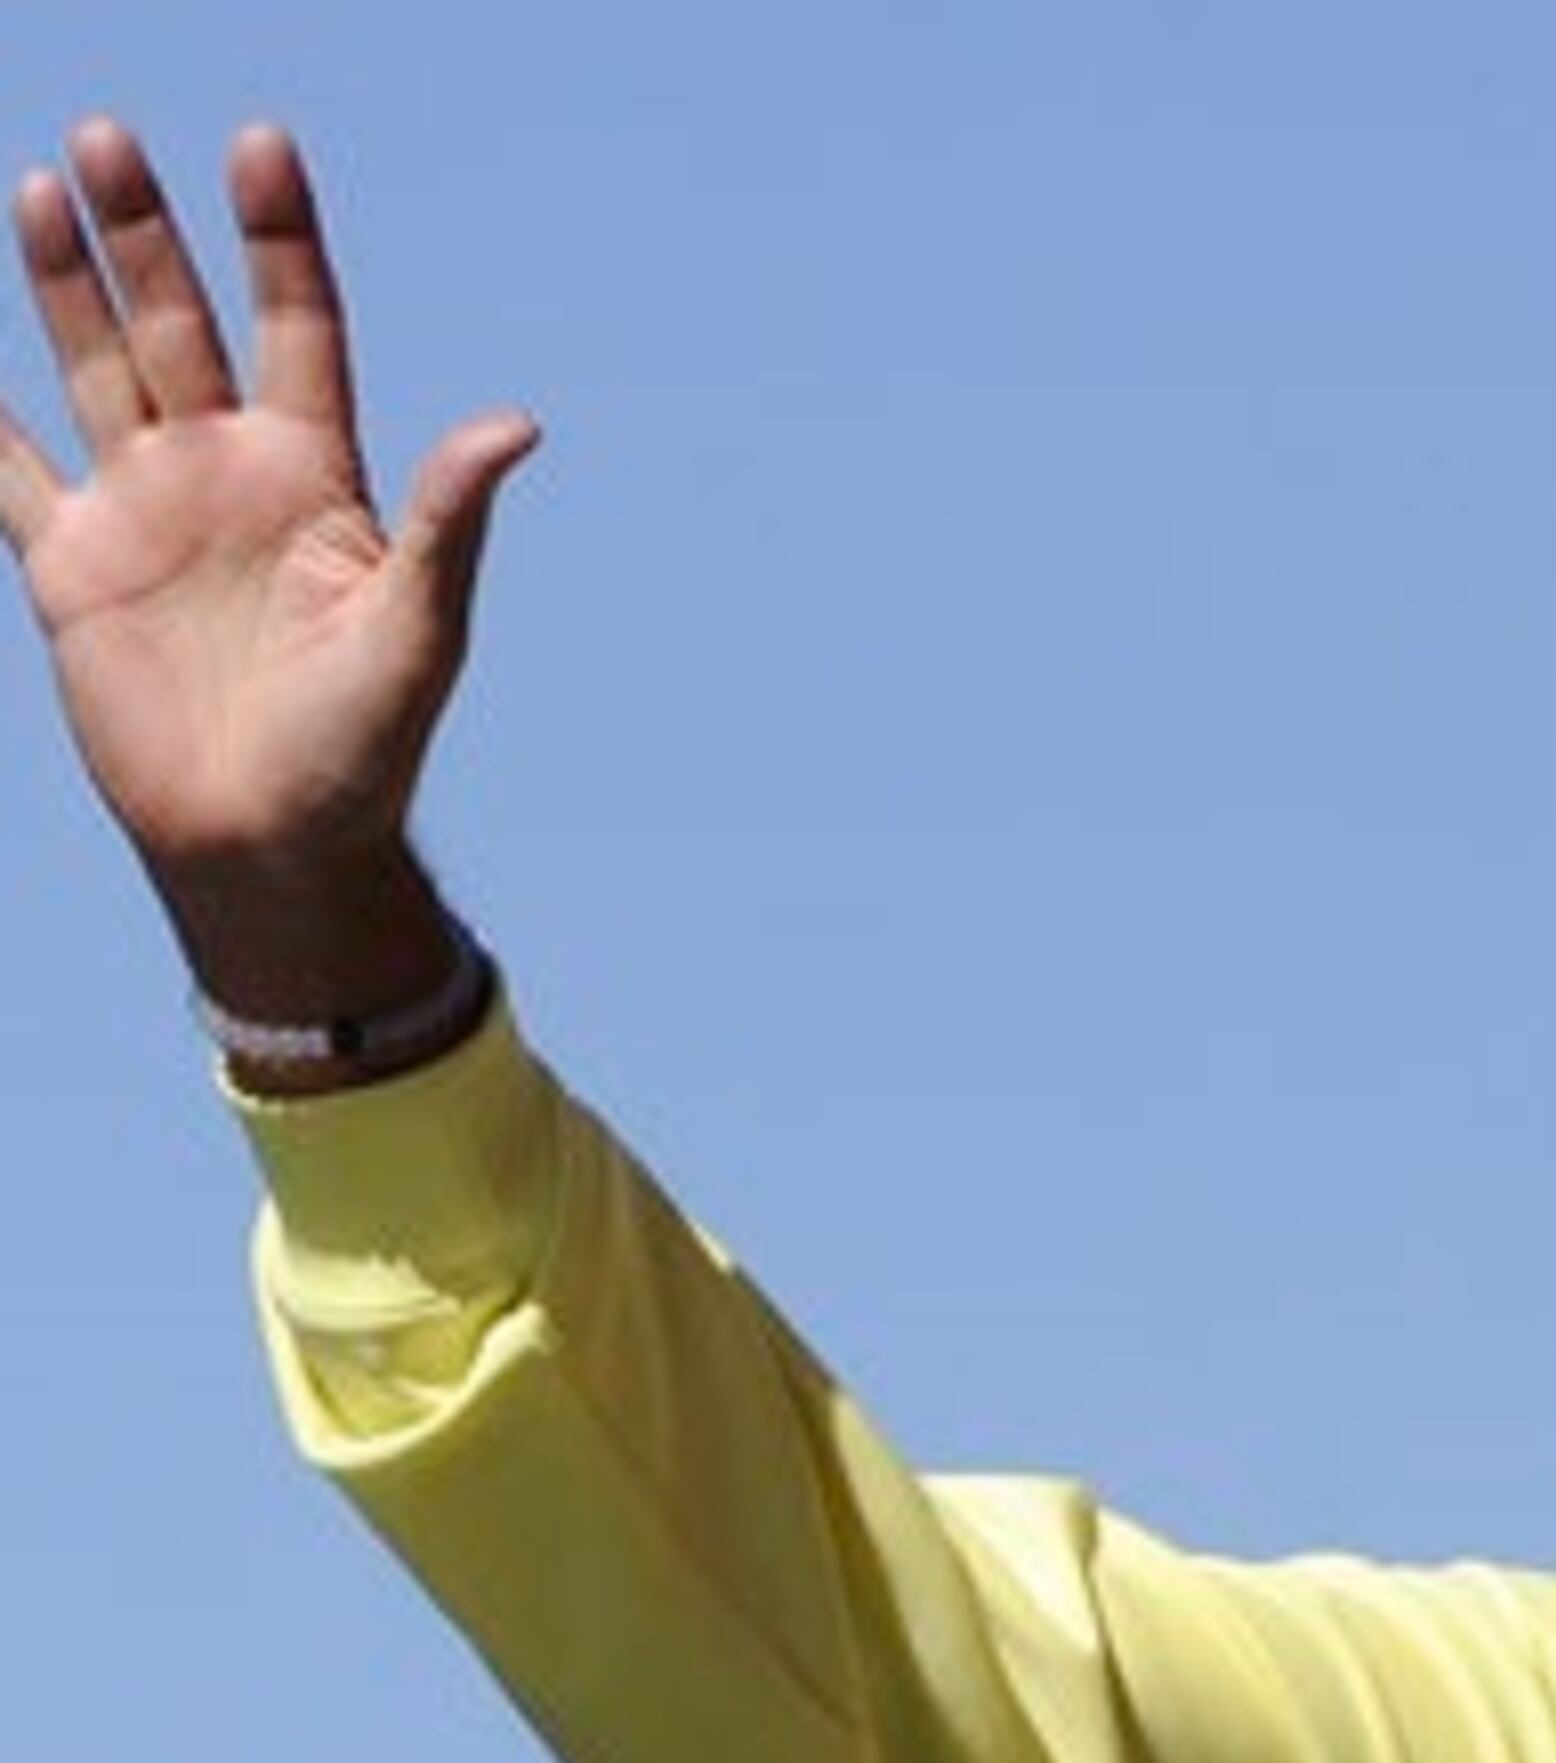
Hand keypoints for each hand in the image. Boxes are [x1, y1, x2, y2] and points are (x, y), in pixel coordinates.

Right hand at [1, 119, 533, 1064]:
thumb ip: (450, 521)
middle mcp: (227, 475)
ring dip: (65, 282)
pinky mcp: (73, 568)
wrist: (274, 844)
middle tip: (106, 136)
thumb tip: (516, 425)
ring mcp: (146, 513)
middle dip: (145, 235)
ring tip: (41, 185)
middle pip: (180, 323)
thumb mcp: (421, 627)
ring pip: (96, 367)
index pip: (297, 325)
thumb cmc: (366, 747)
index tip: (259, 146)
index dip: (278, 238)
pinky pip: (6, 468)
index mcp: (315, 476)